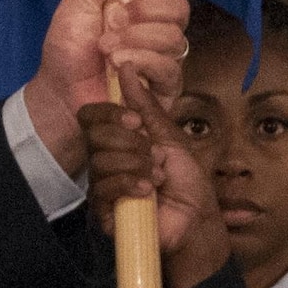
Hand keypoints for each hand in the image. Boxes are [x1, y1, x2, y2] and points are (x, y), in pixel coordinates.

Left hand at [23, 0, 189, 173]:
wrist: (60, 90)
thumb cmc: (69, 48)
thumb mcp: (78, 0)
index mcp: (142, 3)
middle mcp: (159, 28)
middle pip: (179, 7)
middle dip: (143, 13)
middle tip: (112, 24)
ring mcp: (165, 57)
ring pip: (174, 37)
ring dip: (135, 40)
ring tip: (107, 50)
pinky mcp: (166, 87)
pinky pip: (169, 68)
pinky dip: (140, 62)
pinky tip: (119, 67)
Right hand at [80, 76, 231, 287]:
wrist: (196, 220)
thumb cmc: (186, 181)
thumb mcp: (170, 136)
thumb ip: (146, 105)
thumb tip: (126, 67)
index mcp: (116, 140)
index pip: (91, 117)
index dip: (109, 113)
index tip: (136, 121)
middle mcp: (104, 161)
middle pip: (94, 136)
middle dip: (130, 142)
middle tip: (155, 155)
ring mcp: (101, 187)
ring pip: (100, 162)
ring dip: (135, 164)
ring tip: (158, 177)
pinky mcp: (103, 212)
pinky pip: (103, 189)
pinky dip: (128, 184)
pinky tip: (148, 190)